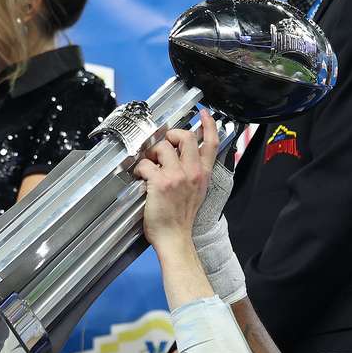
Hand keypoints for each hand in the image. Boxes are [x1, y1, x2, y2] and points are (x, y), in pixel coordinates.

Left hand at [134, 109, 218, 253]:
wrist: (175, 238)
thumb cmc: (181, 220)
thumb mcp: (197, 193)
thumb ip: (194, 175)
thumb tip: (183, 159)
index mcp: (202, 175)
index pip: (212, 143)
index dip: (209, 124)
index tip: (205, 114)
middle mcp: (192, 172)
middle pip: (186, 136)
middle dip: (171, 134)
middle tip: (164, 142)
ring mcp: (177, 176)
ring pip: (162, 146)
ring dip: (151, 152)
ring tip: (149, 164)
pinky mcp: (160, 182)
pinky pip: (146, 163)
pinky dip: (139, 168)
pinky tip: (140, 177)